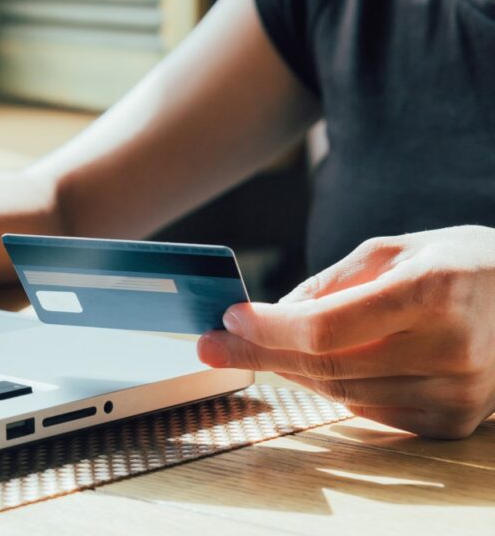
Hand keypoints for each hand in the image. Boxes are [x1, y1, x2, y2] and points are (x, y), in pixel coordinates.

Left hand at [197, 225, 494, 438]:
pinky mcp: (452, 421)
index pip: (328, 328)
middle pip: (327, 366)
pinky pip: (368, 410)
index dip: (270, 328)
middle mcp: (451, 349)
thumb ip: (329, 284)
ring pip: (341, 393)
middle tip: (213, 345)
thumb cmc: (458, 265)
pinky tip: (315, 365)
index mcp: (435, 292)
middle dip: (259, 354)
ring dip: (291, 370)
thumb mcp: (393, 250)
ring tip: (260, 348)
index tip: (230, 318)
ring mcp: (456, 393)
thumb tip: (270, 316)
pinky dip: (333, 388)